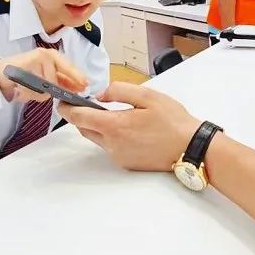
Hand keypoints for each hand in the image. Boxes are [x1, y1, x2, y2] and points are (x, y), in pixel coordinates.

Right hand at [0, 49, 87, 103]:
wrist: (2, 72)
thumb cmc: (26, 74)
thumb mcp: (46, 76)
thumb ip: (60, 81)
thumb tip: (76, 89)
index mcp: (53, 56)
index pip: (69, 67)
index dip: (77, 77)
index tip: (85, 85)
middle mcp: (46, 55)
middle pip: (55, 81)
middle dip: (49, 91)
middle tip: (42, 93)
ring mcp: (35, 58)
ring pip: (43, 87)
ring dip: (35, 93)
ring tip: (27, 88)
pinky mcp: (24, 65)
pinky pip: (31, 87)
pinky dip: (27, 93)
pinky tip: (21, 89)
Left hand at [58, 82, 201, 170]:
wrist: (191, 148)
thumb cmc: (173, 121)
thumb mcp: (147, 95)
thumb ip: (119, 91)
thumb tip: (100, 94)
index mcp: (115, 126)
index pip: (79, 117)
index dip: (67, 108)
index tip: (62, 101)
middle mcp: (112, 145)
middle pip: (85, 129)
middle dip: (82, 116)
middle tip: (86, 103)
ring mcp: (119, 156)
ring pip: (98, 139)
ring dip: (98, 126)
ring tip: (113, 113)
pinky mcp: (126, 163)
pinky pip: (110, 148)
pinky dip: (112, 136)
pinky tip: (129, 128)